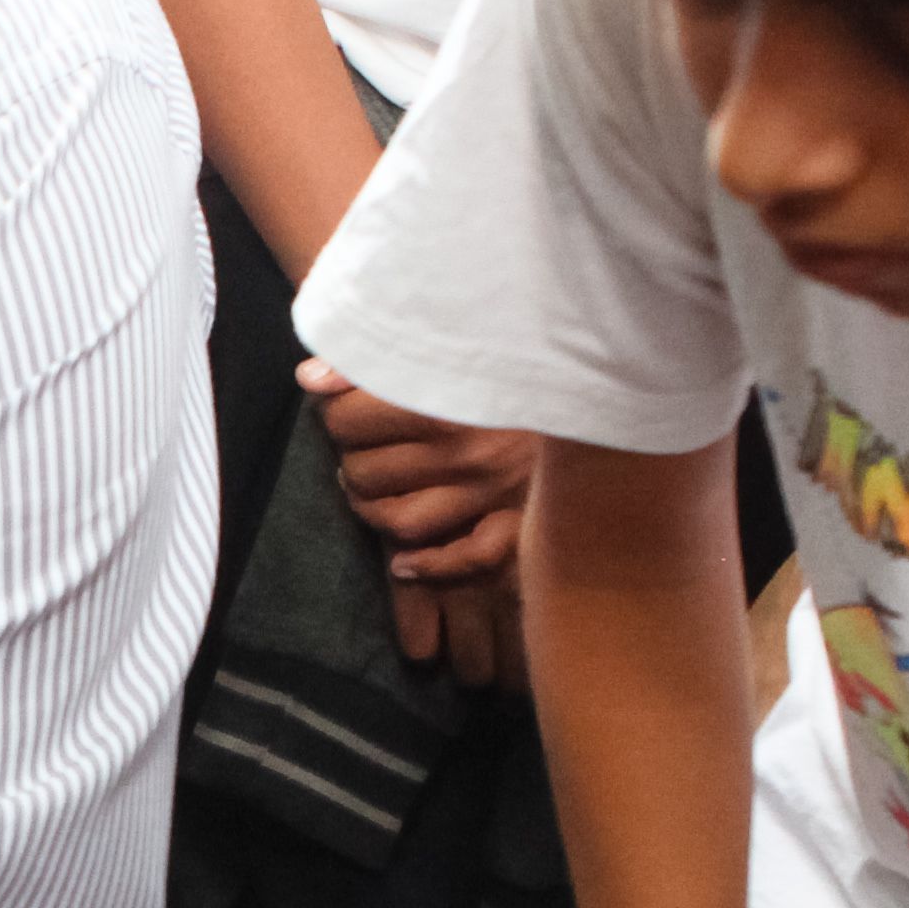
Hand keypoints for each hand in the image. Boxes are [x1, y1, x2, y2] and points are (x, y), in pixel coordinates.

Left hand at [308, 366, 533, 676]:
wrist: (599, 380)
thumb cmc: (519, 355)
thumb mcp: (455, 342)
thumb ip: (382, 357)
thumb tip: (309, 379)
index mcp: (445, 396)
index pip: (346, 420)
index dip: (335, 414)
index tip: (345, 407)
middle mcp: (466, 449)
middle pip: (362, 472)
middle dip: (351, 459)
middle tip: (361, 447)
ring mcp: (491, 492)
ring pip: (397, 520)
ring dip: (372, 509)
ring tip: (372, 489)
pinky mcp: (517, 523)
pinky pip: (460, 560)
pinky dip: (423, 566)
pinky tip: (403, 562)